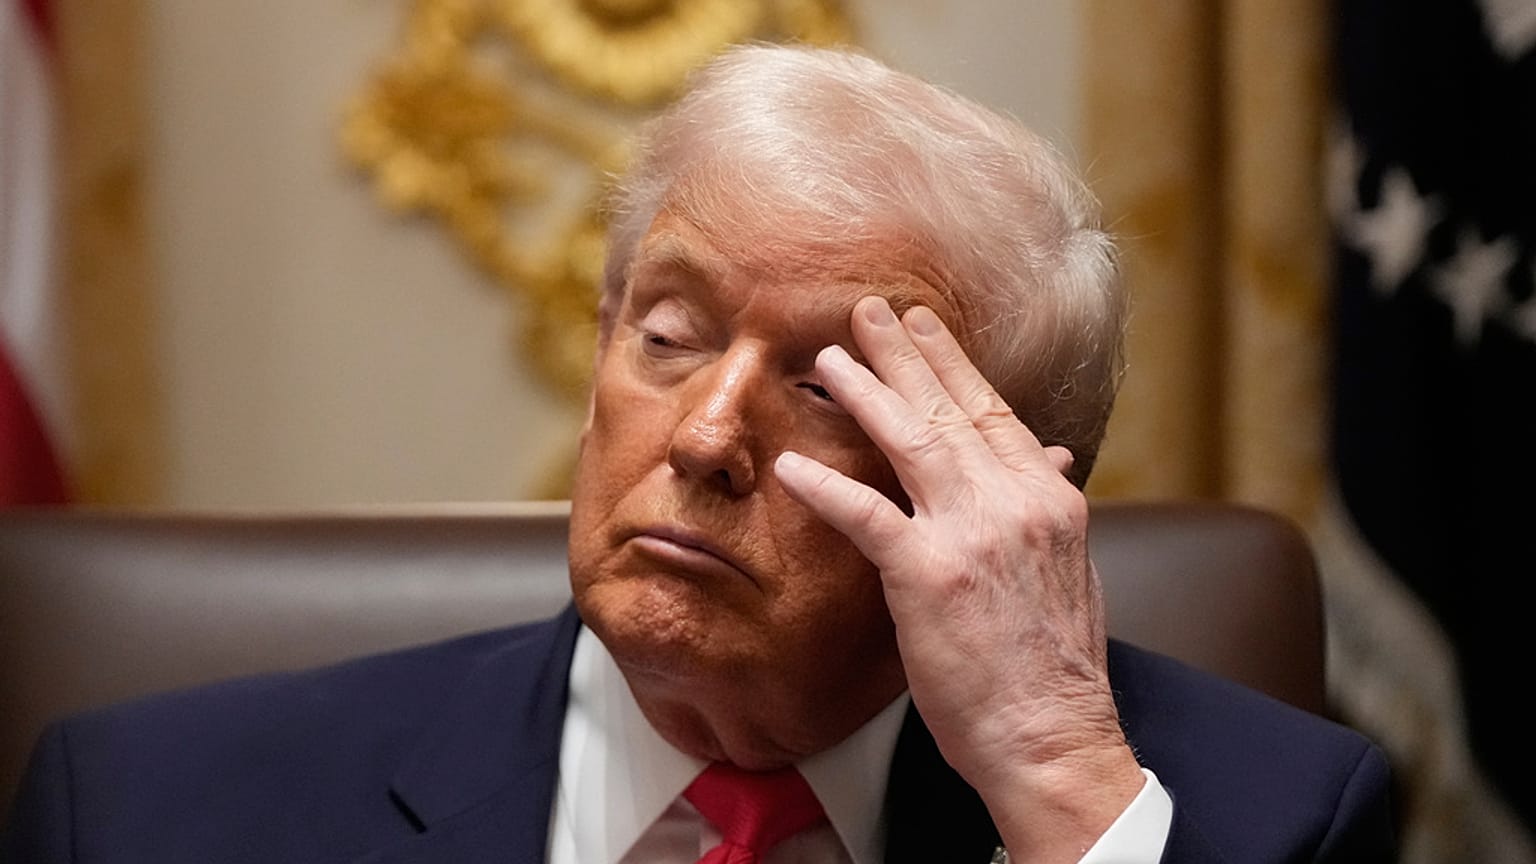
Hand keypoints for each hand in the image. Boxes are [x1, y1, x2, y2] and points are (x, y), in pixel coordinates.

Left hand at [774, 296, 1143, 861]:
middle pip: (951, 409)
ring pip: (912, 441)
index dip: (954, 365)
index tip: (925, 328)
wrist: (1054, 736)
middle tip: (870, 310)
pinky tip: (790, 465)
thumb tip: (1051, 461)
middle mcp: (1015, 502)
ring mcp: (973, 534)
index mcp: (1049, 499)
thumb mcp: (1068, 571)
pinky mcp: (929, 575)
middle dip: (906, 354)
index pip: (994, 414)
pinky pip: (867, 515)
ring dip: (865, 392)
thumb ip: (1045, 510)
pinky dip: (826, 486)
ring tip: (828, 357)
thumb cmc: (1053, 666)